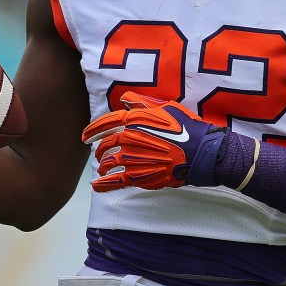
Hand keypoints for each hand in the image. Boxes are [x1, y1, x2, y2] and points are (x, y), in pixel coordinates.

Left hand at [81, 91, 226, 191]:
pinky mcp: (140, 176)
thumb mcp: (166, 108)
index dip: (93, 129)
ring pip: (109, 163)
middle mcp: (130, 138)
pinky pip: (116, 181)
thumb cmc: (186, 127)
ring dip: (103, 166)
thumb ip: (143, 103)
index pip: (106, 123)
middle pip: (106, 145)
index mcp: (134, 119)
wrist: (201, 152)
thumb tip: (126, 98)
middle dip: (100, 150)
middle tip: (99, 154)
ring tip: (102, 169)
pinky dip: (104, 185)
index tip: (84, 136)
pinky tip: (97, 186)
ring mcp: (133, 158)